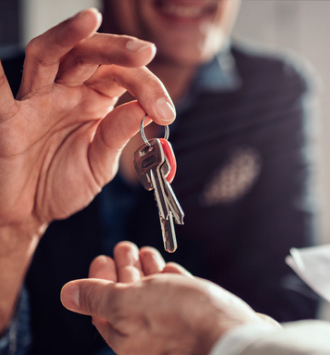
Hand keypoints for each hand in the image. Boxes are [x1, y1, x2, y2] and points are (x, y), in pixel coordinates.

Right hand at [0, 9, 176, 232]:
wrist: (29, 213)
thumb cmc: (62, 184)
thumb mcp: (99, 164)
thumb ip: (116, 137)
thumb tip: (142, 110)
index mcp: (93, 100)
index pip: (122, 76)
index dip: (147, 86)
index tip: (165, 110)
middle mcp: (64, 92)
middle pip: (88, 54)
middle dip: (117, 48)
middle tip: (144, 50)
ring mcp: (34, 101)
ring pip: (48, 54)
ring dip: (68, 35)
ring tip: (90, 19)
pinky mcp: (8, 120)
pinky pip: (1, 94)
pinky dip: (0, 75)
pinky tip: (2, 61)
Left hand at [60, 242, 272, 354]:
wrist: (234, 344)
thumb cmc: (182, 323)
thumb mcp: (128, 303)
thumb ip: (98, 297)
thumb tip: (67, 294)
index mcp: (124, 335)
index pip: (102, 306)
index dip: (98, 280)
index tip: (102, 257)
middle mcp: (148, 336)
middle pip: (129, 300)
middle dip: (125, 270)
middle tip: (124, 246)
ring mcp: (177, 330)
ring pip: (157, 297)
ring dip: (149, 272)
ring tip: (148, 251)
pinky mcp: (202, 323)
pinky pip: (182, 301)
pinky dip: (173, 283)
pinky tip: (173, 271)